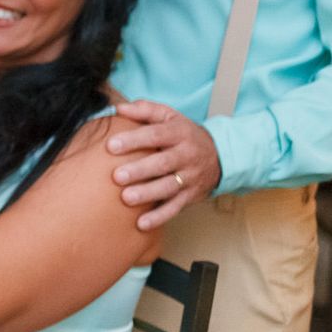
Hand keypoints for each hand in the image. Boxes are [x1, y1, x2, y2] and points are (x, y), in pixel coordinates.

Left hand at [107, 100, 222, 230]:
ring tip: (126, 198)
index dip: (133, 140)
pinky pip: (175, 208)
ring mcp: (190, 177)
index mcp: (178, 133)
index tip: (111, 146)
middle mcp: (186, 155)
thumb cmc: (184, 134)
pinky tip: (142, 224)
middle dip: (139, 170)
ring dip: (148, 194)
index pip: (155, 135)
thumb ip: (144, 109)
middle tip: (116, 176)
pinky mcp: (191, 196)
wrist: (220, 155)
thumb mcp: (169, 116)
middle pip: (162, 163)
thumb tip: (118, 107)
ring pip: (169, 187)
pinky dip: (159, 217)